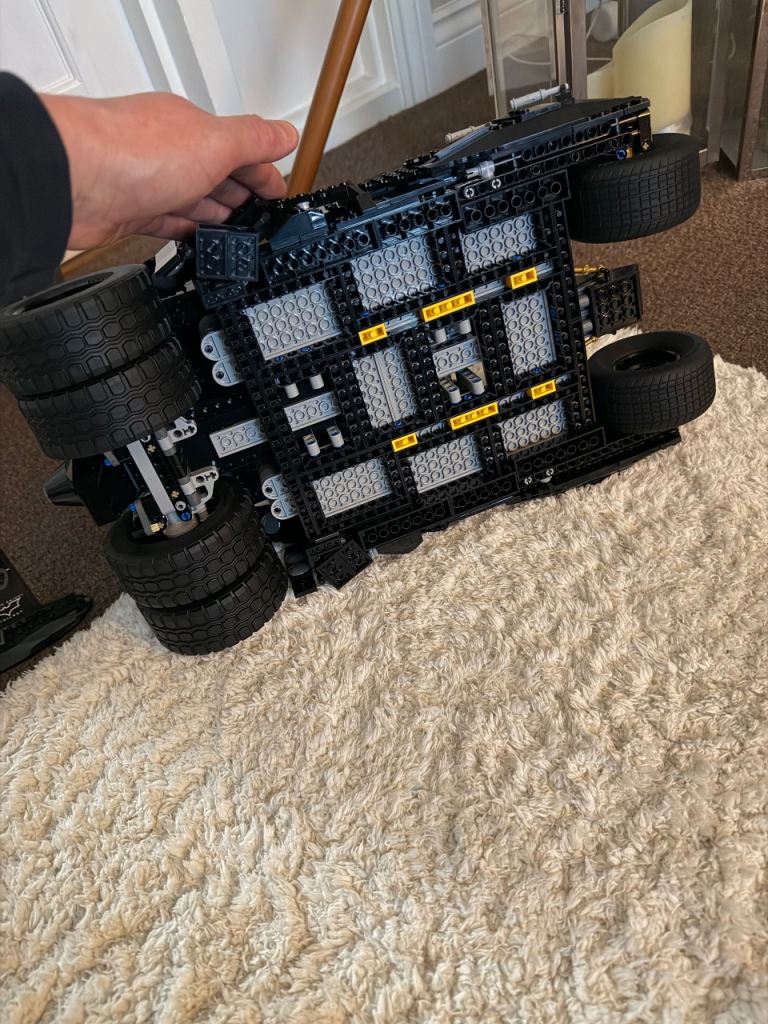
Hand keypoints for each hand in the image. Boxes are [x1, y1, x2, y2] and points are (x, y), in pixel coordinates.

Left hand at [41, 91, 298, 249]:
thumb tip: (286, 134)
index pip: (237, 147)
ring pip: (192, 201)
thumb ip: (253, 141)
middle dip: (242, 196)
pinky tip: (199, 244)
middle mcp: (166, 151)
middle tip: (264, 217)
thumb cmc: (133, 153)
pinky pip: (166, 224)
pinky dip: (186, 234)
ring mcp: (146, 183)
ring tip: (240, 235)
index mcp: (189, 126)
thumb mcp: (214, 143)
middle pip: (215, 175)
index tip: (280, 195)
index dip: (263, 172)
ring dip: (217, 216)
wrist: (73, 182)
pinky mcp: (128, 213)